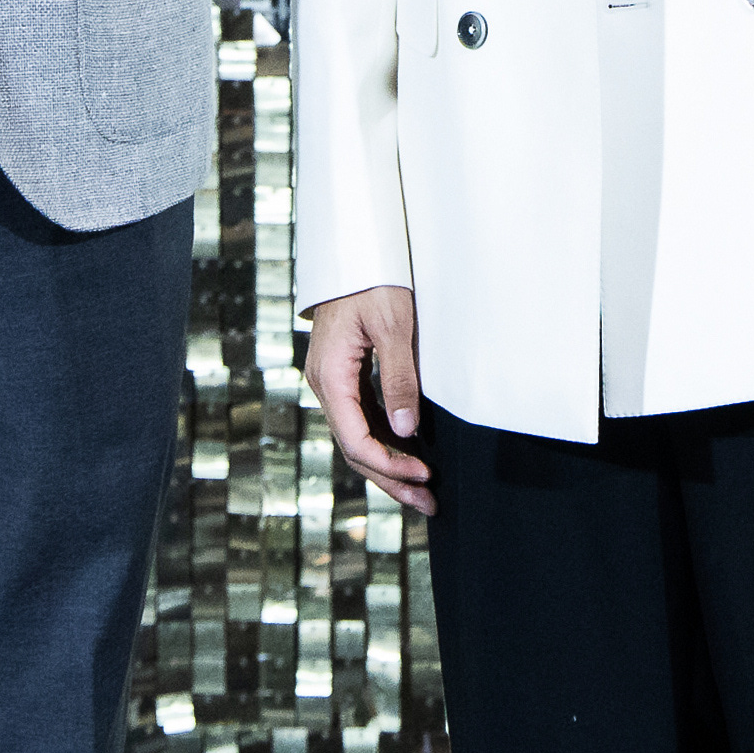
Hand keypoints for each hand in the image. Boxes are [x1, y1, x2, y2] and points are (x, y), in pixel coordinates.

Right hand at [300, 285, 432, 514]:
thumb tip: (405, 429)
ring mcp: (333, 382)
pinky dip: (382, 443)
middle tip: (428, 503)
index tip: (423, 475)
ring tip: (421, 492)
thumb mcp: (393, 325)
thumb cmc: (374, 280)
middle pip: (354, 447)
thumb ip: (399, 377)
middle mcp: (325, 385)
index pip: (354, 438)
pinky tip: (405, 456)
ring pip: (356, 437)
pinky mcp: (345, 377)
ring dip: (387, 466)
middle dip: (390, 479)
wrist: (355, 249)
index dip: (388, 464)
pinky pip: (360, 420)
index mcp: (330, 375)